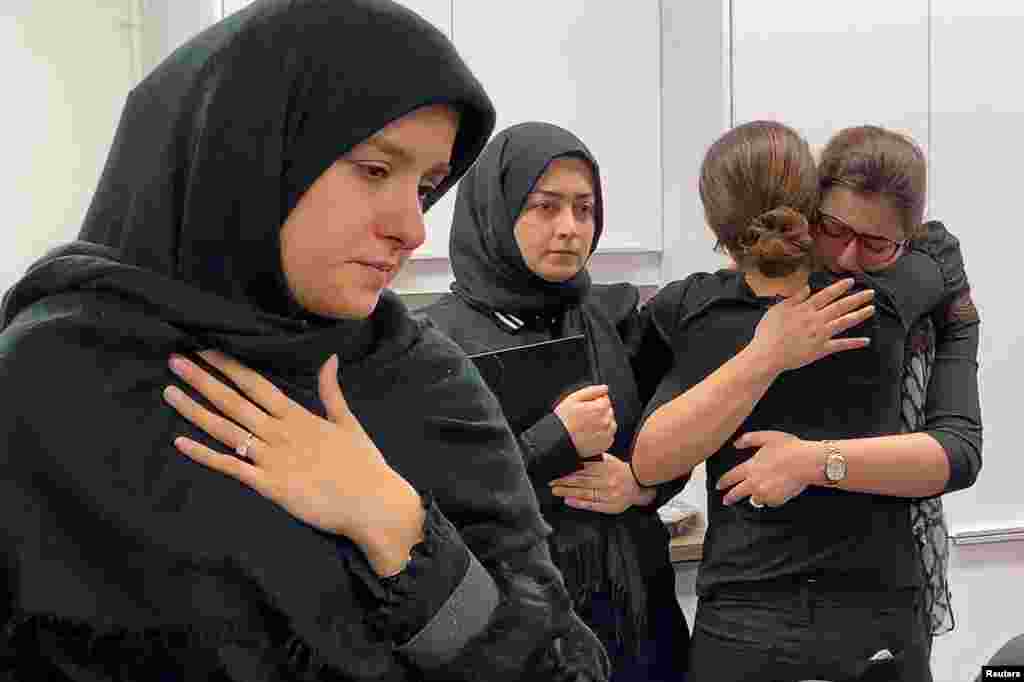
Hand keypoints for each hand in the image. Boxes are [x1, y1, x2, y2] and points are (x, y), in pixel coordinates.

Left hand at [162, 350, 423, 576]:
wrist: (373, 504)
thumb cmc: (364, 465)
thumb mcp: (349, 423)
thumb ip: (332, 392)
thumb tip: (330, 359)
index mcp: (299, 416)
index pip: (256, 384)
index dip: (228, 366)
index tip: (205, 348)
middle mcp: (280, 433)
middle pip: (234, 401)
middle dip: (203, 379)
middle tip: (175, 360)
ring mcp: (272, 459)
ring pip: (226, 429)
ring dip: (196, 409)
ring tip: (170, 392)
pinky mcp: (269, 486)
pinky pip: (230, 467)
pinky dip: (205, 455)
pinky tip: (181, 442)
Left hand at [548, 453, 654, 513]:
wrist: (638, 486)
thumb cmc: (620, 472)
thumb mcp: (610, 461)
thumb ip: (595, 459)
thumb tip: (577, 455)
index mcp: (606, 468)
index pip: (583, 469)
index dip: (568, 470)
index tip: (556, 470)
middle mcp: (607, 481)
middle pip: (582, 481)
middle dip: (564, 481)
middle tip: (551, 480)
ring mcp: (609, 494)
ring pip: (585, 493)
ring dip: (568, 492)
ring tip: (555, 490)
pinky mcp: (610, 506)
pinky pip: (592, 505)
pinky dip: (579, 503)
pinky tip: (568, 500)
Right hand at [553, 384, 615, 458]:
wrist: (559, 440)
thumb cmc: (564, 420)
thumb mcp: (573, 398)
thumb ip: (592, 391)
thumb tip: (604, 388)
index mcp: (600, 408)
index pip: (605, 399)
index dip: (595, 401)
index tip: (586, 406)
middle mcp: (607, 421)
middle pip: (608, 411)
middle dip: (599, 412)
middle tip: (584, 417)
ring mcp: (607, 433)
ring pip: (610, 423)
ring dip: (602, 423)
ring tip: (587, 426)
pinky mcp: (605, 444)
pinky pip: (608, 436)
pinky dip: (602, 434)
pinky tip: (590, 434)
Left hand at [716, 430, 819, 506]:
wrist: (807, 463)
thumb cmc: (789, 448)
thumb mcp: (767, 437)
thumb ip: (749, 439)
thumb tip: (736, 444)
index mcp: (750, 467)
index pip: (731, 477)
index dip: (723, 482)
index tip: (718, 486)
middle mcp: (754, 482)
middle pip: (737, 493)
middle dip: (730, 498)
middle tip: (726, 501)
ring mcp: (765, 493)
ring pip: (755, 499)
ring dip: (757, 496)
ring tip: (765, 489)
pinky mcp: (776, 500)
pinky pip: (771, 502)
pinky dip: (772, 498)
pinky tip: (779, 489)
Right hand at [750, 278, 875, 373]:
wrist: (767, 354)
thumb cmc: (768, 333)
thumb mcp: (777, 310)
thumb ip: (793, 298)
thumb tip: (806, 288)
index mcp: (805, 309)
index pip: (826, 295)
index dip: (840, 287)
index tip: (851, 281)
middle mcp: (816, 319)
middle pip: (840, 306)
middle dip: (857, 298)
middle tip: (870, 293)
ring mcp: (821, 334)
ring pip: (844, 322)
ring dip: (859, 315)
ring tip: (871, 309)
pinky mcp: (821, 349)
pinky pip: (841, 345)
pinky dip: (854, 343)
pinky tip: (866, 341)